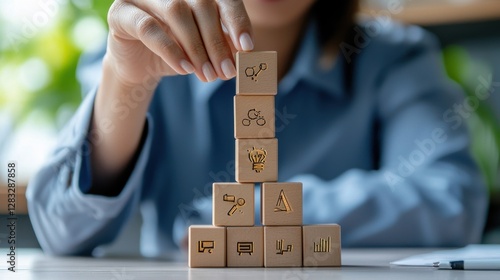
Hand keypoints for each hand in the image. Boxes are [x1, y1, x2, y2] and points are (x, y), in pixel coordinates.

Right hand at [106, 0, 253, 85]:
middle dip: (216, 42)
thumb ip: (222, 44)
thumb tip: (243, 50)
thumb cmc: (178, 53)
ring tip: (207, 75)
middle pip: (201, 5)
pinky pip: (149, 28)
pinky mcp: (122, 12)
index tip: (247, 47)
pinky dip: (171, 51)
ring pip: (176, 12)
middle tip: (226, 71)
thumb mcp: (205, 50)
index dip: (236, 20)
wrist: (140, 67)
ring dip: (196, 48)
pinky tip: (185, 69)